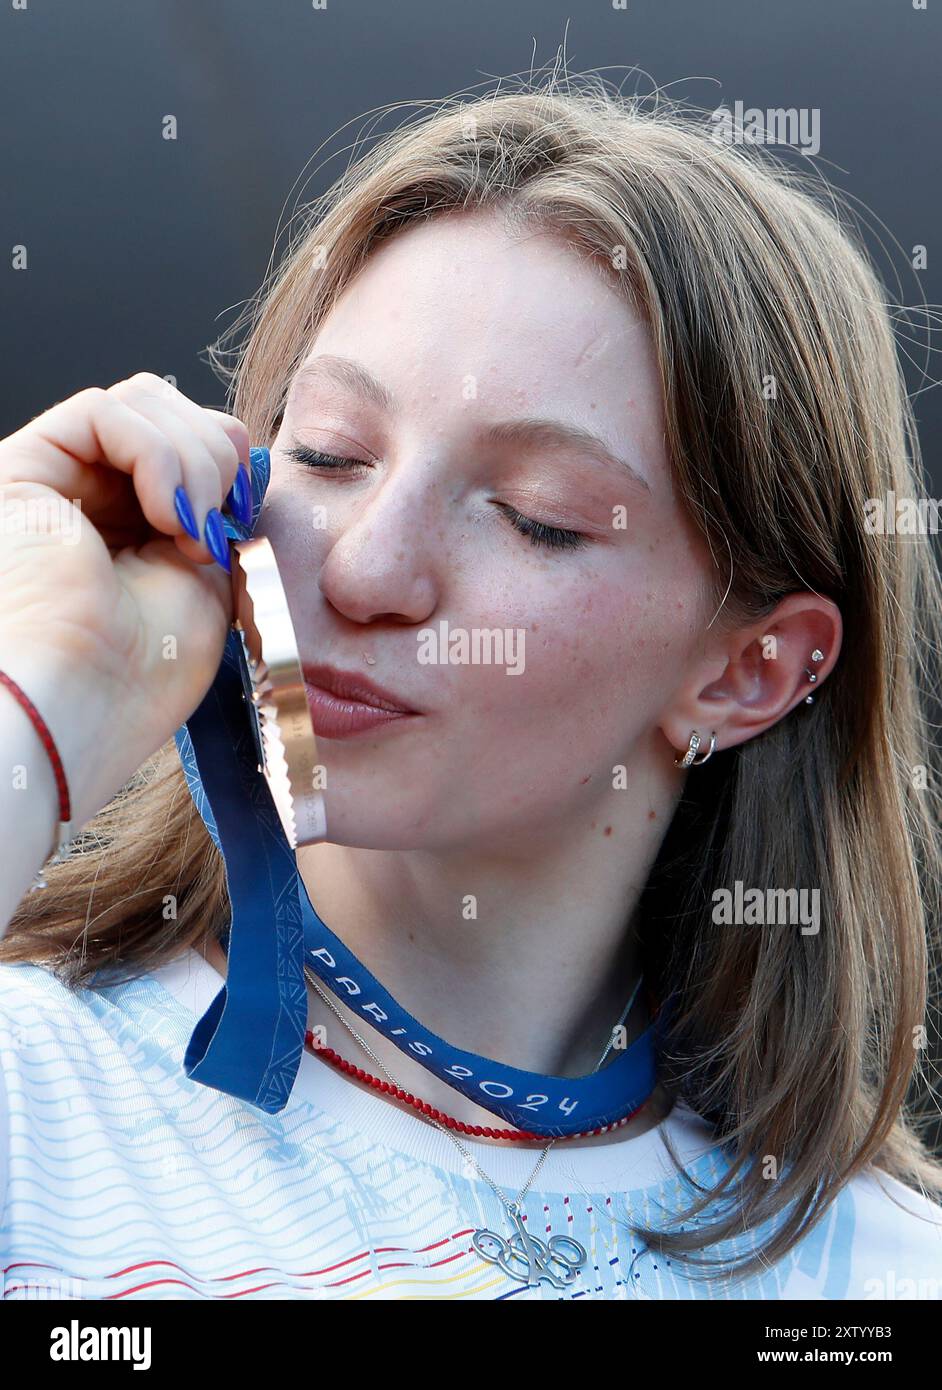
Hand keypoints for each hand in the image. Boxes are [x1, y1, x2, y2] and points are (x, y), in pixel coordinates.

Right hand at [0, 372, 252, 833]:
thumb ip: (219, 513)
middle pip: (172, 410)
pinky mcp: (23, 468)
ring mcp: (56, 480)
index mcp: (134, 526)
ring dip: (193, 460)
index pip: (195, 443)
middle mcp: (90, 496)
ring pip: (144, 402)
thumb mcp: (209, 580)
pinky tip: (161, 514)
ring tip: (186, 532)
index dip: (231, 465)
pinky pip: (104, 409)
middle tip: (214, 532)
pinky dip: (155, 453)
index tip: (240, 526)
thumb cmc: (143, 672)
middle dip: (216, 457)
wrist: (84, 707)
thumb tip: (245, 459)